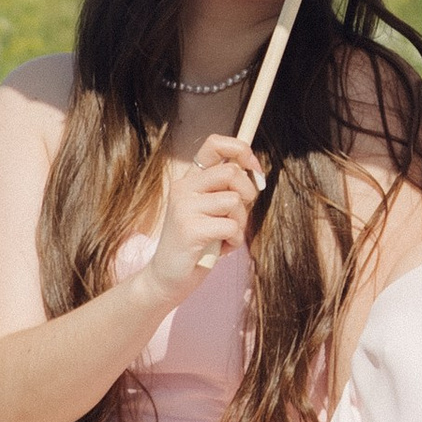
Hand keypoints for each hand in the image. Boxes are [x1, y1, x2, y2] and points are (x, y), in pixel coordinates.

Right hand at [151, 133, 268, 291]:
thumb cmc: (196, 244)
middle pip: (231, 172)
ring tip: (226, 236)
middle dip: (248, 194)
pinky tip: (222, 248)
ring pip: (234, 201)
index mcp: (189, 179)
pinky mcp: (190, 228)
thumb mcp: (210, 210)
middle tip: (239, 215)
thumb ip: (226, 190)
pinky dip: (235, 241)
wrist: (167, 277)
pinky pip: (231, 226)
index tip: (253, 169)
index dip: (241, 150)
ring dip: (240, 222)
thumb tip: (254, 173)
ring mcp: (184, 207)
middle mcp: (183, 188)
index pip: (214, 144)